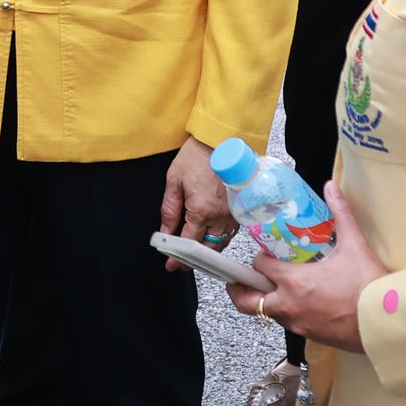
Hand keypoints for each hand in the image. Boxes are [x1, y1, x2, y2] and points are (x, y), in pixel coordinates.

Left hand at [158, 137, 232, 265]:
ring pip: (220, 244)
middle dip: (193, 260)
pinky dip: (219, 240)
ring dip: (207, 252)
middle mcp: (220, 216)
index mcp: (202, 210)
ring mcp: (233, 214)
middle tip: (181, 261)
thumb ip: (169, 210)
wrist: (221, 140)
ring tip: (193, 253)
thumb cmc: (197, 156)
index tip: (171, 264)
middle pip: (207, 250)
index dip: (178, 257)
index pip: (188, 243)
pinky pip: (230, 233)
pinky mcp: (241, 210)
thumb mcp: (174, 181)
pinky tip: (209, 237)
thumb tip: (164, 232)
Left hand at [236, 182, 387, 352]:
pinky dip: (287, 314)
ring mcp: (299, 324)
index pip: (259, 268)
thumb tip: (331, 187)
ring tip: (273, 288)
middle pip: (247, 302)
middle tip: (238, 281)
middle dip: (239, 291)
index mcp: (293, 282)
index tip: (265, 254)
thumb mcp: (353, 244)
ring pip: (268, 314)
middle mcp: (289, 305)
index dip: (259, 259)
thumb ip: (340, 213)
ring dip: (266, 302)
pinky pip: (289, 325)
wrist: (386, 321)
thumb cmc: (368, 285)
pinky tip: (300, 303)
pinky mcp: (311, 337)